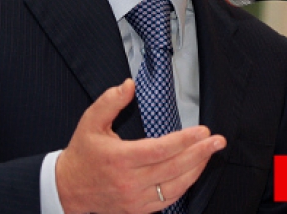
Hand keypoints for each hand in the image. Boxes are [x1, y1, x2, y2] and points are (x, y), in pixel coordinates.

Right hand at [55, 79, 225, 212]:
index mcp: (120, 159)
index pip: (160, 149)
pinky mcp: (138, 209)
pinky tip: (194, 172)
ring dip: (197, 169)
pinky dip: (185, 186)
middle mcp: (130, 182)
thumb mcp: (90, 122)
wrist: (68, 189)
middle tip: (218, 140)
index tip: (202, 130)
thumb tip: (129, 85)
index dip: (185, 140)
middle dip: (200, 153)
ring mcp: (135, 199)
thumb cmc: (82, 153)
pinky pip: (168, 200)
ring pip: (175, 187)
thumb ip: (110, 101)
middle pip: (174, 168)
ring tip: (210, 153)